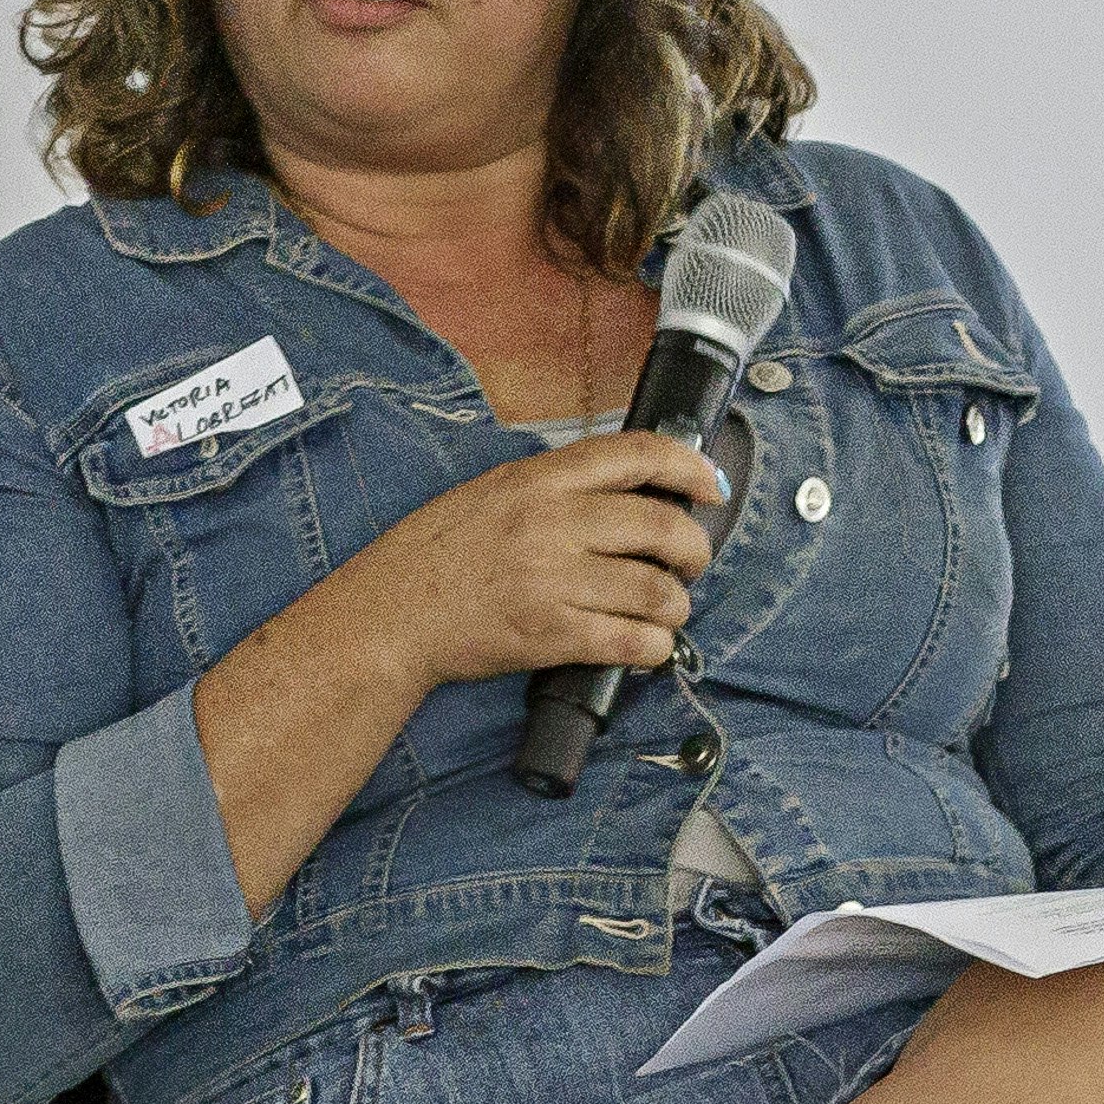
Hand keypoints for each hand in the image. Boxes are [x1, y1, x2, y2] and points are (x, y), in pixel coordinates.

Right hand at [330, 432, 731, 693]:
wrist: (391, 614)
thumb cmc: (437, 554)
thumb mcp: (492, 491)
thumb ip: (554, 486)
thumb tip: (623, 490)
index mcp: (540, 479)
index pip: (635, 455)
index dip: (688, 467)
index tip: (711, 485)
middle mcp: (552, 522)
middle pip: (661, 527)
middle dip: (694, 551)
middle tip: (691, 566)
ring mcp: (552, 579)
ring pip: (655, 590)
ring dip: (676, 607)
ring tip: (667, 612)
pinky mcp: (549, 633)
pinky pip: (629, 641)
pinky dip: (653, 648)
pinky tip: (650, 648)